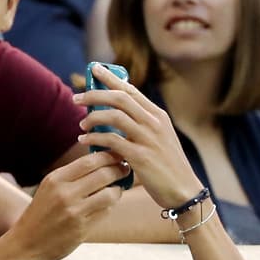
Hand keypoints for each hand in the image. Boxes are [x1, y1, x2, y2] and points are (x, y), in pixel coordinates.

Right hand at [4, 150, 127, 259]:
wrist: (25, 244)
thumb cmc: (40, 214)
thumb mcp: (49, 189)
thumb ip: (71, 175)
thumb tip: (100, 161)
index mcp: (55, 179)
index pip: (90, 161)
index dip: (109, 156)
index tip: (118, 155)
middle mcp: (64, 193)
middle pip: (104, 174)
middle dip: (119, 170)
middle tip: (125, 169)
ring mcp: (74, 212)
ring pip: (110, 194)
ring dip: (117, 190)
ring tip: (116, 189)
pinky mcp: (82, 228)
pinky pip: (106, 212)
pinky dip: (109, 206)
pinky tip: (105, 205)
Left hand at [74, 63, 203, 208]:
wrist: (183, 191)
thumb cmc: (165, 166)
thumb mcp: (157, 138)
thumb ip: (139, 125)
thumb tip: (113, 114)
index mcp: (158, 115)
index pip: (131, 90)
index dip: (110, 78)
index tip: (94, 69)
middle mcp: (154, 123)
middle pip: (120, 98)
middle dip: (95, 94)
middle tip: (76, 98)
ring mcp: (148, 139)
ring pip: (115, 116)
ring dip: (93, 117)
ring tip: (81, 124)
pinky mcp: (141, 156)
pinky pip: (112, 140)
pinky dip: (94, 137)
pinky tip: (84, 140)